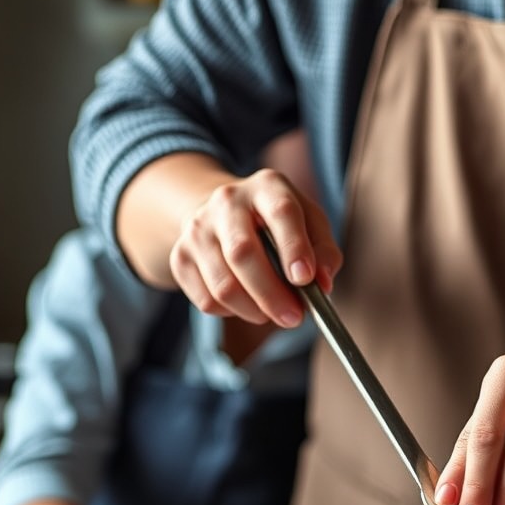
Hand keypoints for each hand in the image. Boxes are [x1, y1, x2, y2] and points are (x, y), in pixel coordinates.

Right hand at [170, 168, 341, 327]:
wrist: (225, 213)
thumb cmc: (278, 223)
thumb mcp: (310, 223)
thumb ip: (324, 252)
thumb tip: (322, 285)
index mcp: (267, 187)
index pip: (281, 213)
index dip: (294, 248)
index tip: (305, 280)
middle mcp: (226, 201)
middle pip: (243, 254)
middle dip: (272, 294)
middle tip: (294, 317)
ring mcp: (198, 229)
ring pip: (223, 286)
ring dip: (254, 310)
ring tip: (272, 312)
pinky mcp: (180, 256)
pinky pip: (207, 300)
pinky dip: (232, 312)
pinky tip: (246, 303)